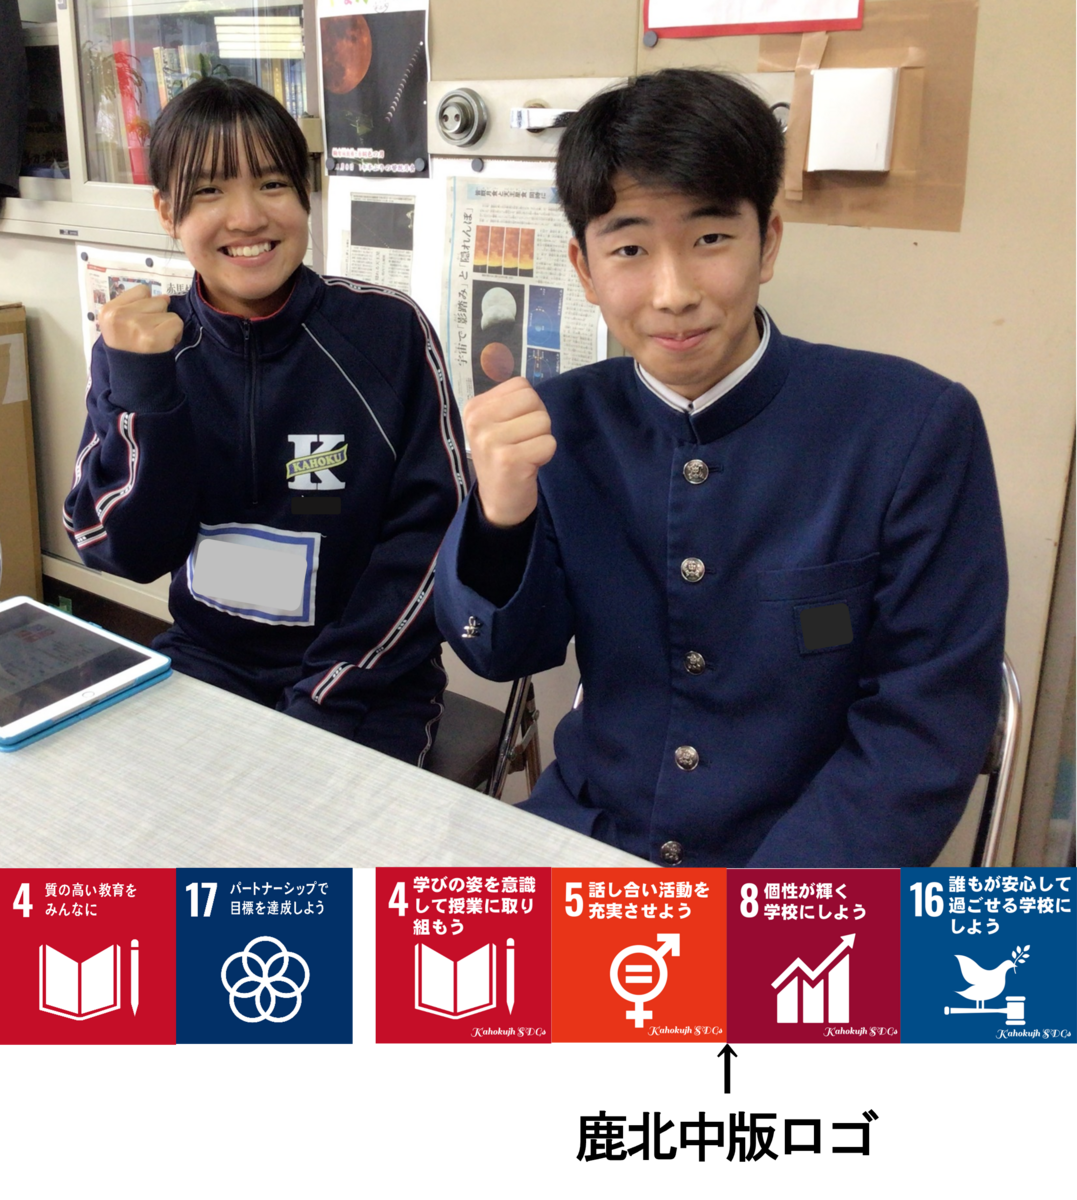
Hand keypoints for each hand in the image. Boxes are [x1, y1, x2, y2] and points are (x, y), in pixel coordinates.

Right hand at [98, 284, 182, 353]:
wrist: (133, 379)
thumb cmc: (129, 350)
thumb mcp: (120, 325)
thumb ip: (137, 307)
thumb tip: (165, 297)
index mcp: (108, 311)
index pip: (141, 290)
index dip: (147, 305)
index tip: (142, 320)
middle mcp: (120, 315)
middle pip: (157, 300)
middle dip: (158, 316)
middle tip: (150, 333)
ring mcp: (137, 325)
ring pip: (168, 311)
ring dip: (168, 325)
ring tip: (156, 339)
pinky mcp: (153, 337)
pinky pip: (176, 323)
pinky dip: (176, 334)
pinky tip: (165, 344)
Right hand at [464, 376, 556, 527]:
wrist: (498, 502)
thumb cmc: (502, 458)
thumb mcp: (496, 425)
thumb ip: (510, 402)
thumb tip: (531, 389)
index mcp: (474, 407)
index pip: (521, 385)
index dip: (529, 407)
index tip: (516, 428)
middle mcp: (478, 421)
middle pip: (533, 400)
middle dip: (538, 421)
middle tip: (524, 442)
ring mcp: (492, 441)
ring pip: (543, 421)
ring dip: (542, 439)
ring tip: (525, 454)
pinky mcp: (509, 460)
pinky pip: (548, 443)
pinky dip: (545, 455)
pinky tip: (529, 465)